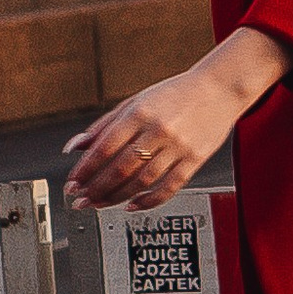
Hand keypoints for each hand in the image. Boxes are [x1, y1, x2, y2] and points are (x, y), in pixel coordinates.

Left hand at [64, 29, 292, 208]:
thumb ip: (105, 124)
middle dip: (96, 188)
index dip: (85, 169)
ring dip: (116, 197)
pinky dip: (149, 200)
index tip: (73, 183)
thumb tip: (76, 146)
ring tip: (100, 204)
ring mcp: (178, 146)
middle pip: (121, 168)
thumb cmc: (177, 94)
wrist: (220, 88)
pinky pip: (169, 186)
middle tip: (80, 200)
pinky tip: (133, 205)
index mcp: (140, 112)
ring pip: (142, 180)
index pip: (105, 147)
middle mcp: (158, 129)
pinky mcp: (195, 159)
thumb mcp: (137, 101)